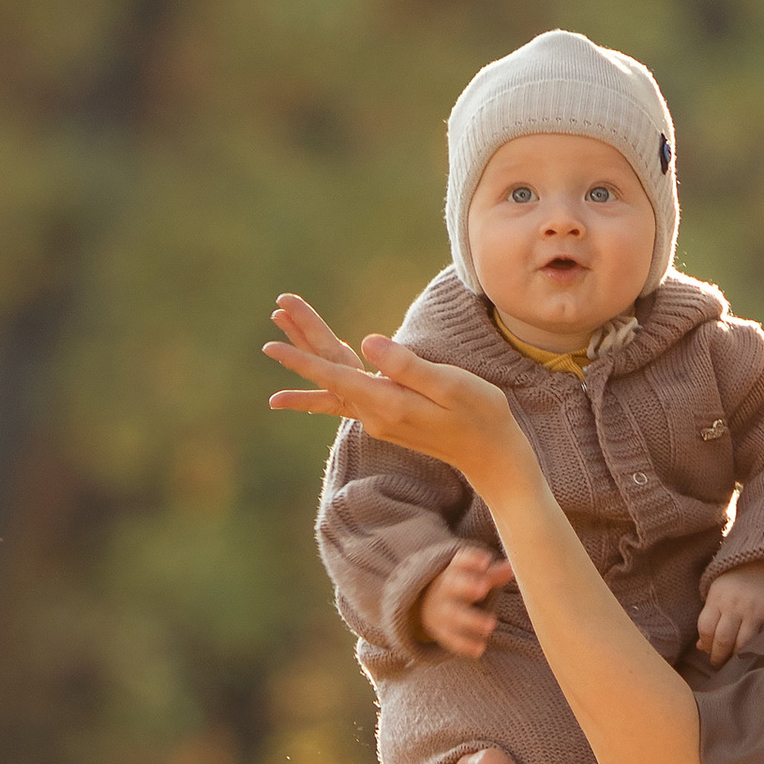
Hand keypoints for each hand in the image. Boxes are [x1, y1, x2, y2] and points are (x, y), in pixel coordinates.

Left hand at [265, 292, 530, 500]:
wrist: (493, 455)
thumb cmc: (480, 414)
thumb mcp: (450, 385)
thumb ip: (407, 365)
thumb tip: (368, 342)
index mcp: (388, 404)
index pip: (335, 376)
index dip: (302, 359)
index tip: (271, 345)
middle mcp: (376, 415)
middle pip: (330, 373)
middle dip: (301, 340)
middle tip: (277, 308)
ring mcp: (379, 419)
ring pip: (336, 382)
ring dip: (310, 355)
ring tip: (282, 333)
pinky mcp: (388, 417)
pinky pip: (348, 396)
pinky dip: (325, 383)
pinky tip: (309, 382)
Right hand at [416, 545, 513, 660]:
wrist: (426, 603)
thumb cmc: (460, 584)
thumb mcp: (473, 576)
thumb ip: (494, 574)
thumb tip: (513, 567)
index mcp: (454, 570)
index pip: (460, 562)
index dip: (472, 560)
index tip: (486, 562)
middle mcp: (446, 590)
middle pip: (454, 586)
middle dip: (467, 586)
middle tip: (483, 588)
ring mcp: (443, 611)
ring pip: (455, 615)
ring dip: (472, 620)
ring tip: (492, 624)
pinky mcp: (443, 632)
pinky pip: (452, 639)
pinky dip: (465, 645)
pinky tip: (480, 649)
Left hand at [695, 561, 763, 667]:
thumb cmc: (736, 584)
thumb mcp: (717, 593)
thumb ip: (709, 619)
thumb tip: (700, 647)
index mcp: (718, 597)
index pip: (706, 628)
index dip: (705, 644)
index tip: (707, 649)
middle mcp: (736, 605)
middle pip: (723, 640)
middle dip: (718, 656)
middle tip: (718, 661)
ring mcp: (756, 612)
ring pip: (742, 645)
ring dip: (735, 657)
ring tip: (732, 659)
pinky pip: (761, 642)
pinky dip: (754, 651)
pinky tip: (749, 652)